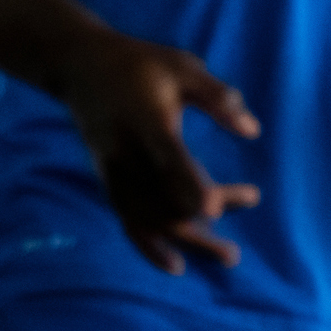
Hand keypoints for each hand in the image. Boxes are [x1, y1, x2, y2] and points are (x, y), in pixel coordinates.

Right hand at [55, 26, 260, 275]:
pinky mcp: (109, 181)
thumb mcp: (182, 67)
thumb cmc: (140, 64)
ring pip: (149, 219)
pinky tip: (176, 266)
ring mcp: (114, 172)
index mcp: (148, 123)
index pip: (170, 160)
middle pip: (163, 200)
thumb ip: (218, 97)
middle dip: (203, 224)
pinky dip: (150, 246)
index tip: (217, 208)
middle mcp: (127, 154)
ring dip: (188, 241)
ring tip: (228, 255)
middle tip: (239, 242)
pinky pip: (128, 221)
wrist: (79, 68)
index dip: (191, 186)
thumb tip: (252, 130)